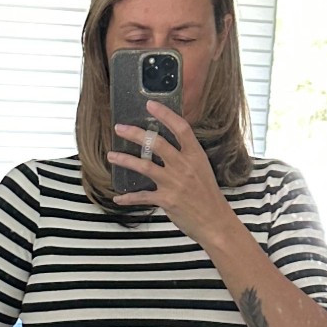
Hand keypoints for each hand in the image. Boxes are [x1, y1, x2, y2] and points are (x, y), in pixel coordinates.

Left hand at [110, 103, 232, 244]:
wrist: (215, 221)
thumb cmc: (208, 195)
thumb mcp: (201, 168)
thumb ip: (185, 155)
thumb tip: (164, 143)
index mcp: (196, 155)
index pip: (181, 128)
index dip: (165, 114)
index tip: (150, 105)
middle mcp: (184, 166)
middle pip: (157, 143)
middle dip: (135, 134)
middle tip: (119, 128)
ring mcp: (174, 183)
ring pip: (144, 166)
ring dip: (124, 160)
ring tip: (111, 155)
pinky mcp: (166, 200)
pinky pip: (142, 196)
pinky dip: (128, 198)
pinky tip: (118, 198)